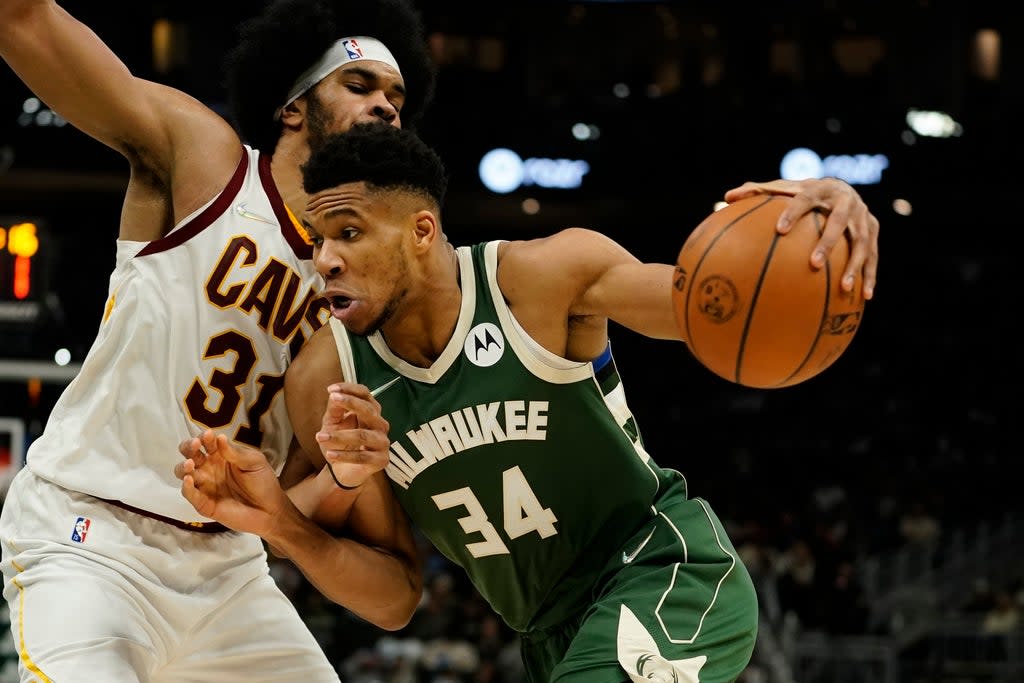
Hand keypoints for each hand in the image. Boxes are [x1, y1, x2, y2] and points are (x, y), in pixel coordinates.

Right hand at [175, 429, 288, 535]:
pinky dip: (186, 487)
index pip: (206, 442)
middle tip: (195, 445)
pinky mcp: (204, 504)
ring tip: (191, 463)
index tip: (208, 435)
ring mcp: (205, 486)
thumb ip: (236, 453)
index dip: (204, 437)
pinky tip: (190, 480)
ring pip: (184, 473)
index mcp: (221, 455)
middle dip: (188, 447)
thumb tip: (220, 438)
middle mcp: (209, 468)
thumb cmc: (263, 482)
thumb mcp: (254, 462)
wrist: (270, 510)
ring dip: (183, 467)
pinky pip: (190, 495)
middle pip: (190, 454)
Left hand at [315, 382, 391, 489]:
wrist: (343, 471)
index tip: (331, 389)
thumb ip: (335, 410)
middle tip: (333, 399)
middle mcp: (380, 424)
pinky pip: (362, 457)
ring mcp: (382, 442)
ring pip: (362, 435)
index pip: (365, 394)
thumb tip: (334, 395)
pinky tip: (330, 454)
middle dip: (351, 403)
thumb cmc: (340, 443)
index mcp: (371, 412)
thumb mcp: (333, 423)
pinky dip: (344, 456)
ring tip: (320, 436)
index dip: (350, 389)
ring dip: (339, 436)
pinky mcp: (381, 460)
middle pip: (369, 410)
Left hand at [724, 178, 878, 299]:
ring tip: (844, 288)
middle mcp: (845, 200)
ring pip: (861, 242)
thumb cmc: (803, 193)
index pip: (804, 199)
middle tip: (813, 264)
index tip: (779, 231)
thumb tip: (727, 196)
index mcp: (819, 189)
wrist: (842, 186)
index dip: (792, 213)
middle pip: (838, 222)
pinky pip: (874, 255)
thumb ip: (756, 192)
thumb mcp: (783, 190)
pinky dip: (870, 275)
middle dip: (828, 243)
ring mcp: (862, 216)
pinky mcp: (873, 230)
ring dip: (854, 265)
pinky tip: (866, 296)